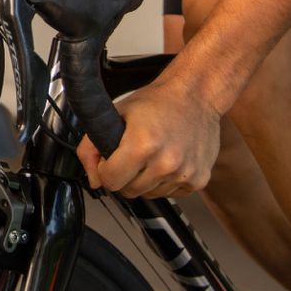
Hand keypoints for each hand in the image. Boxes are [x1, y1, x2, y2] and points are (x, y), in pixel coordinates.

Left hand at [75, 80, 220, 198]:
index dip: (105, 170)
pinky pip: (170, 193)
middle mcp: (166, 162)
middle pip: (129, 191)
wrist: (195, 95)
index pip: (110, 181)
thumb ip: (91, 146)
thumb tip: (94, 179)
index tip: (110, 159)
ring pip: (149, 195)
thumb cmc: (157, 102)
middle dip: (124, 176)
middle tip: (131, 154)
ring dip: (145, 180)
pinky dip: (164, 182)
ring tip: (151, 154)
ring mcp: (184, 173)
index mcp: (142, 144)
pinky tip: (167, 160)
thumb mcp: (116, 113)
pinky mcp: (198, 180)